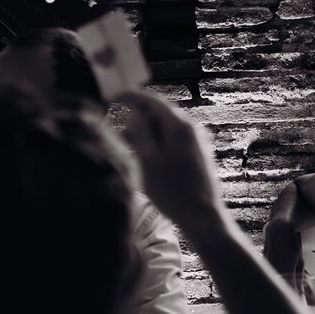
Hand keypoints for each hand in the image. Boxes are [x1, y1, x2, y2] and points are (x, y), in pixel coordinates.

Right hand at [118, 89, 225, 230]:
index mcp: (180, 126)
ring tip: (126, 148)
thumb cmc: (172, 191)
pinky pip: (172, 142)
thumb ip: (139, 132)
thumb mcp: (148, 160)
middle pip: (158, 114)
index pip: (152, 100)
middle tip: (115, 130)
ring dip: (144, 135)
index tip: (112, 96)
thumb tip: (133, 112)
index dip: (130, 96)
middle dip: (135, 120)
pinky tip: (143, 159)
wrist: (202, 217)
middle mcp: (192, 129)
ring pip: (164, 130)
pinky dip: (155, 145)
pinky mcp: (197, 155)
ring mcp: (196, 142)